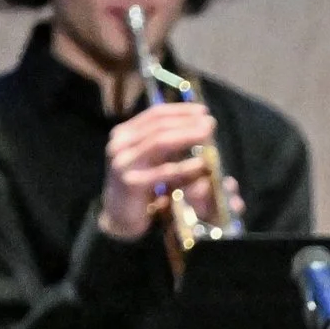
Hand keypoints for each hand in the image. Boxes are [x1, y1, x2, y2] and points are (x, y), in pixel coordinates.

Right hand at [99, 103, 218, 240]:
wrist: (119, 218)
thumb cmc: (140, 188)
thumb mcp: (150, 160)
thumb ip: (164, 143)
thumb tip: (196, 125)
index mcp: (124, 134)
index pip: (154, 114)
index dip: (180, 110)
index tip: (203, 110)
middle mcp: (120, 144)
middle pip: (158, 125)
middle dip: (187, 121)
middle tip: (210, 121)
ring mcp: (123, 162)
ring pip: (159, 142)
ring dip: (187, 135)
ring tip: (208, 135)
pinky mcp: (131, 183)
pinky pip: (163, 171)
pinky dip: (184, 166)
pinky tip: (201, 163)